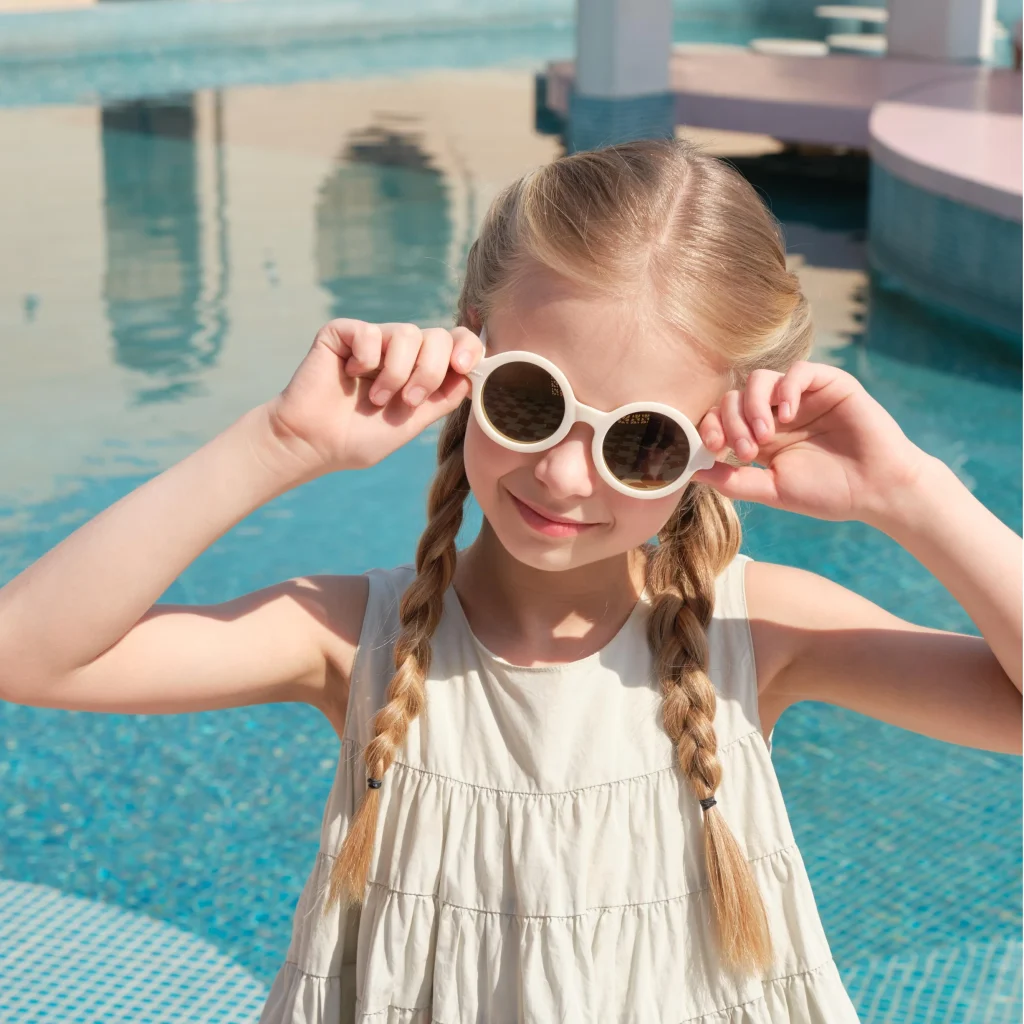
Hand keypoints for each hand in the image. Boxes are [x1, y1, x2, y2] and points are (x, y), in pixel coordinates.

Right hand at [265, 320, 481, 474]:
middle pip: (436, 336)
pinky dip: (365, 356)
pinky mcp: (342, 334)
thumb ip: (442, 399)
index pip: (454, 342)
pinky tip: (351, 373)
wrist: (313, 444)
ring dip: (397, 372)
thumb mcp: (411, 423)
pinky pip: (368, 331)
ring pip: (407, 333)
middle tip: (409, 401)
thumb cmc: (358, 438)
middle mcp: (398, 351)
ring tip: (378, 398)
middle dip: (430, 371)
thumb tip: (472, 376)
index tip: (464, 367)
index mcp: (418, 369)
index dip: (467, 347)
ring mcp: (371, 340)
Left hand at [693, 361, 930, 523]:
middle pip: (734, 397)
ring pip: (760, 380)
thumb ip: (735, 481)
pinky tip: (788, 415)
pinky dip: (786, 389)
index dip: (710, 427)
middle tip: (748, 451)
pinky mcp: (830, 384)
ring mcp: (802, 396)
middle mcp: (777, 413)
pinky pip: (798, 371)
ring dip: (753, 406)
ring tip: (765, 436)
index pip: (721, 418)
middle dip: (731, 423)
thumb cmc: (829, 493)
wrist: (879, 491)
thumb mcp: (774, 490)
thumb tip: (692, 471)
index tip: (713, 449)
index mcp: (760, 436)